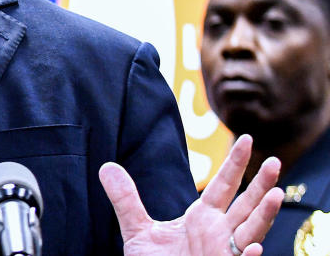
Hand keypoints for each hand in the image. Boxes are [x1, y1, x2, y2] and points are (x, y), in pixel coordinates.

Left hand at [99, 134, 282, 254]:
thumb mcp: (137, 230)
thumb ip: (126, 200)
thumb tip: (106, 167)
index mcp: (203, 218)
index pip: (223, 185)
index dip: (235, 163)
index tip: (245, 139)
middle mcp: (220, 234)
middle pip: (246, 205)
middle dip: (260, 184)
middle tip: (274, 162)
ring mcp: (225, 254)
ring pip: (252, 232)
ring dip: (265, 215)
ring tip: (276, 194)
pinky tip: (255, 247)